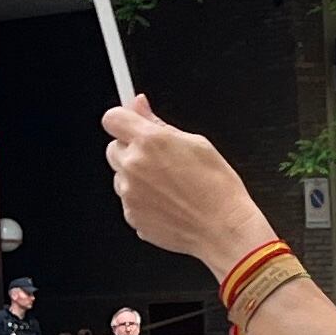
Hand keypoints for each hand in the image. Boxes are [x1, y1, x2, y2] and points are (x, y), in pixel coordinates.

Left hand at [104, 96, 277, 269]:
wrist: (222, 228)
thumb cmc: (217, 188)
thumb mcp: (196, 143)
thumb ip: (158, 123)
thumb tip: (140, 106)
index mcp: (149, 142)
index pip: (113, 118)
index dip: (123, 120)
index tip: (131, 123)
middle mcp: (134, 166)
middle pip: (114, 148)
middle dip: (131, 149)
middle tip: (159, 159)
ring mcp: (129, 194)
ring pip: (121, 176)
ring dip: (136, 176)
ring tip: (168, 185)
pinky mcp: (131, 215)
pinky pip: (129, 200)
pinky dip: (143, 199)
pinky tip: (167, 202)